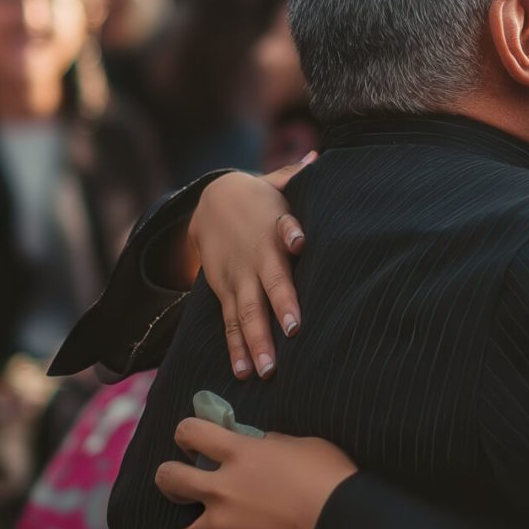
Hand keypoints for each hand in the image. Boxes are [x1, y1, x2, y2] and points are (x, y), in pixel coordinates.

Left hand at [157, 417, 355, 528]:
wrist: (342, 528)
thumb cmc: (331, 479)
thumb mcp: (306, 446)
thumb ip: (275, 445)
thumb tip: (262, 447)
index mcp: (240, 454)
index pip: (192, 432)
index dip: (187, 433)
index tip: (191, 439)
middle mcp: (222, 489)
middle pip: (170, 479)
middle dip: (170, 479)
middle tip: (181, 484)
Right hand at [188, 154, 312, 379]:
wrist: (207, 204)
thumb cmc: (261, 198)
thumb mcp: (278, 184)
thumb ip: (300, 177)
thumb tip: (321, 155)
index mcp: (274, 226)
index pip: (284, 225)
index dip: (291, 231)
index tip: (300, 240)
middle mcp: (256, 255)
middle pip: (269, 281)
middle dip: (280, 305)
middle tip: (292, 331)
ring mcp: (237, 277)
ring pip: (247, 312)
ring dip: (256, 341)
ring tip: (266, 370)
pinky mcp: (223, 292)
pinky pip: (230, 324)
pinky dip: (236, 348)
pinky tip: (243, 372)